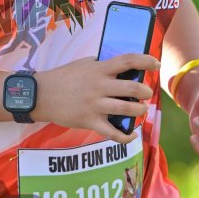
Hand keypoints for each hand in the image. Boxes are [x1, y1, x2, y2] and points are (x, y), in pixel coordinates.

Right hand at [33, 53, 158, 143]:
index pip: (127, 60)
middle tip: (146, 94)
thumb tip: (117, 66)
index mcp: (99, 69)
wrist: (41, 95)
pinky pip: (112, 133)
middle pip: (132, 88)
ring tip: (141, 110)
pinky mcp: (90, 121)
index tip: (156, 63)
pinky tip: (132, 135)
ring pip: (126, 109)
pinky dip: (125, 136)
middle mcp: (99, 86)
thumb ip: (100, 64)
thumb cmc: (62, 77)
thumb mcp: (82, 64)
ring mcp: (95, 105)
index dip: (145, 60)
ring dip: (139, 111)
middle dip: (145, 92)